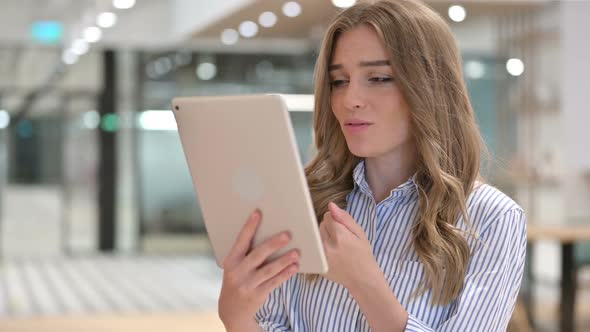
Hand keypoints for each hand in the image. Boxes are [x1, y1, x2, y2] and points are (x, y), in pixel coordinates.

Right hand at [218, 210, 299, 329]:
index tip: (258, 213)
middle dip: (273, 243)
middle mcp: (237, 272)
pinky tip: (294, 267)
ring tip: (297, 252)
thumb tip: (269, 234)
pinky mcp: (257, 295)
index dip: (249, 227)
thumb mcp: (235, 266)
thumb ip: (247, 253)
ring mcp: (246, 285)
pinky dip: (285, 274)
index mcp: (230, 260)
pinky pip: (274, 282)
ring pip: (269, 270)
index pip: (241, 240)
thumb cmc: (238, 279)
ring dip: (284, 260)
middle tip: (287, 234)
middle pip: (258, 255)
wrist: (232, 310)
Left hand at [320, 202, 378, 290]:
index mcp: (340, 236)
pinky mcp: (318, 265)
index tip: (341, 228)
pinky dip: (318, 248)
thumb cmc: (363, 255)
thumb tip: (331, 205)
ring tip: (335, 246)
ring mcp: (321, 257)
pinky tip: (330, 254)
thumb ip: (345, 218)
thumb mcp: (360, 234)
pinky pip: (313, 249)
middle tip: (339, 238)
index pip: (327, 217)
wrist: (363, 279)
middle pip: (319, 226)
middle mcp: (328, 246)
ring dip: (322, 238)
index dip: (335, 220)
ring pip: (315, 237)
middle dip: (328, 228)